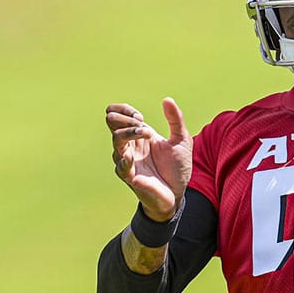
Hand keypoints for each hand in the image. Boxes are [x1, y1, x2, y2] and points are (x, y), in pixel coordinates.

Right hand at [106, 98, 191, 221]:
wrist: (178, 193)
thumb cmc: (177, 168)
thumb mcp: (182, 140)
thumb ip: (175, 120)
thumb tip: (167, 99)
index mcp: (139, 134)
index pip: (117, 114)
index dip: (125, 110)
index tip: (140, 117)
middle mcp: (130, 145)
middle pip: (112, 123)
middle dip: (124, 118)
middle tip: (142, 123)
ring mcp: (127, 160)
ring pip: (116, 140)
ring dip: (130, 133)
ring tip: (146, 133)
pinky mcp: (130, 176)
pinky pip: (120, 166)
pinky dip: (124, 159)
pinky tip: (130, 155)